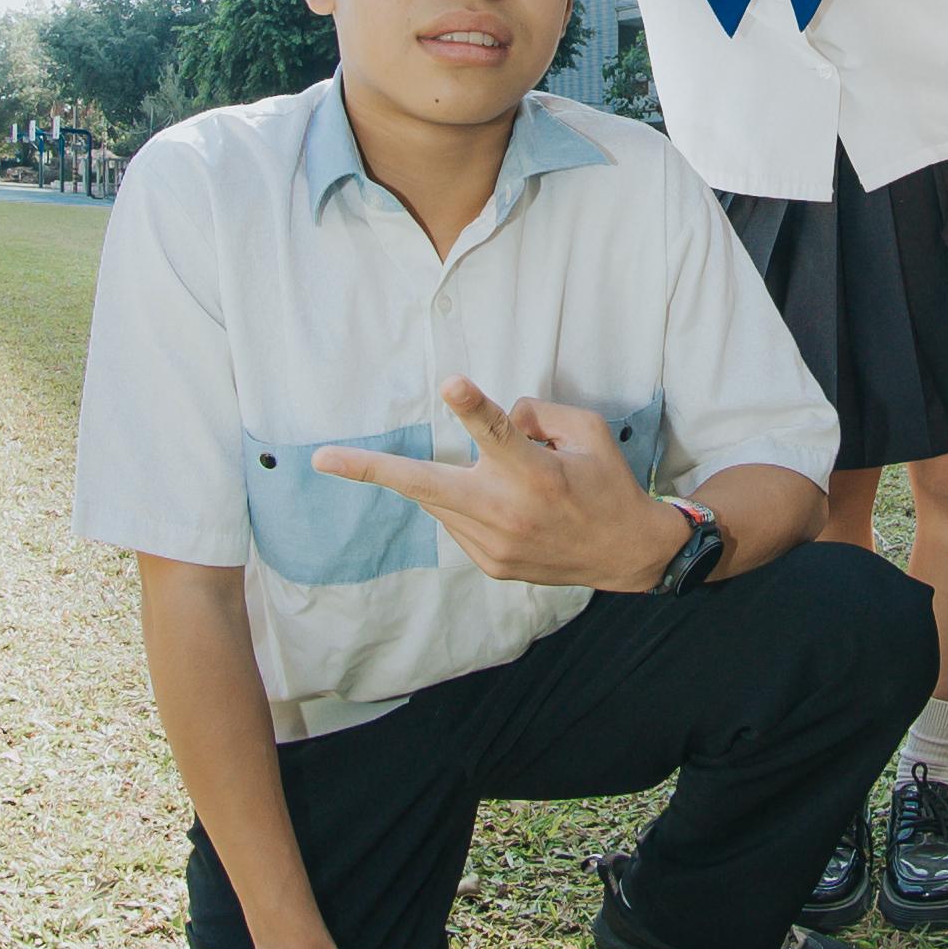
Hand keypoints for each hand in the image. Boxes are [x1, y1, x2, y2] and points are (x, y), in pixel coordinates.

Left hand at [310, 380, 678, 588]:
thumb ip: (537, 414)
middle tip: (321, 460)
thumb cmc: (607, 483)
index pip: (498, 433)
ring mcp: (493, 544)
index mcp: (537, 474)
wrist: (626, 554)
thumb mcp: (587, 432)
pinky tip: (511, 507)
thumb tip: (495, 418)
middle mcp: (508, 512)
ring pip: (443, 497)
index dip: (473, 407)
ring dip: (456, 479)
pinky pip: (459, 519)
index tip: (452, 385)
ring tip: (512, 487)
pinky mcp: (489, 563)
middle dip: (370, 470)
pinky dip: (471, 502)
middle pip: (426, 484)